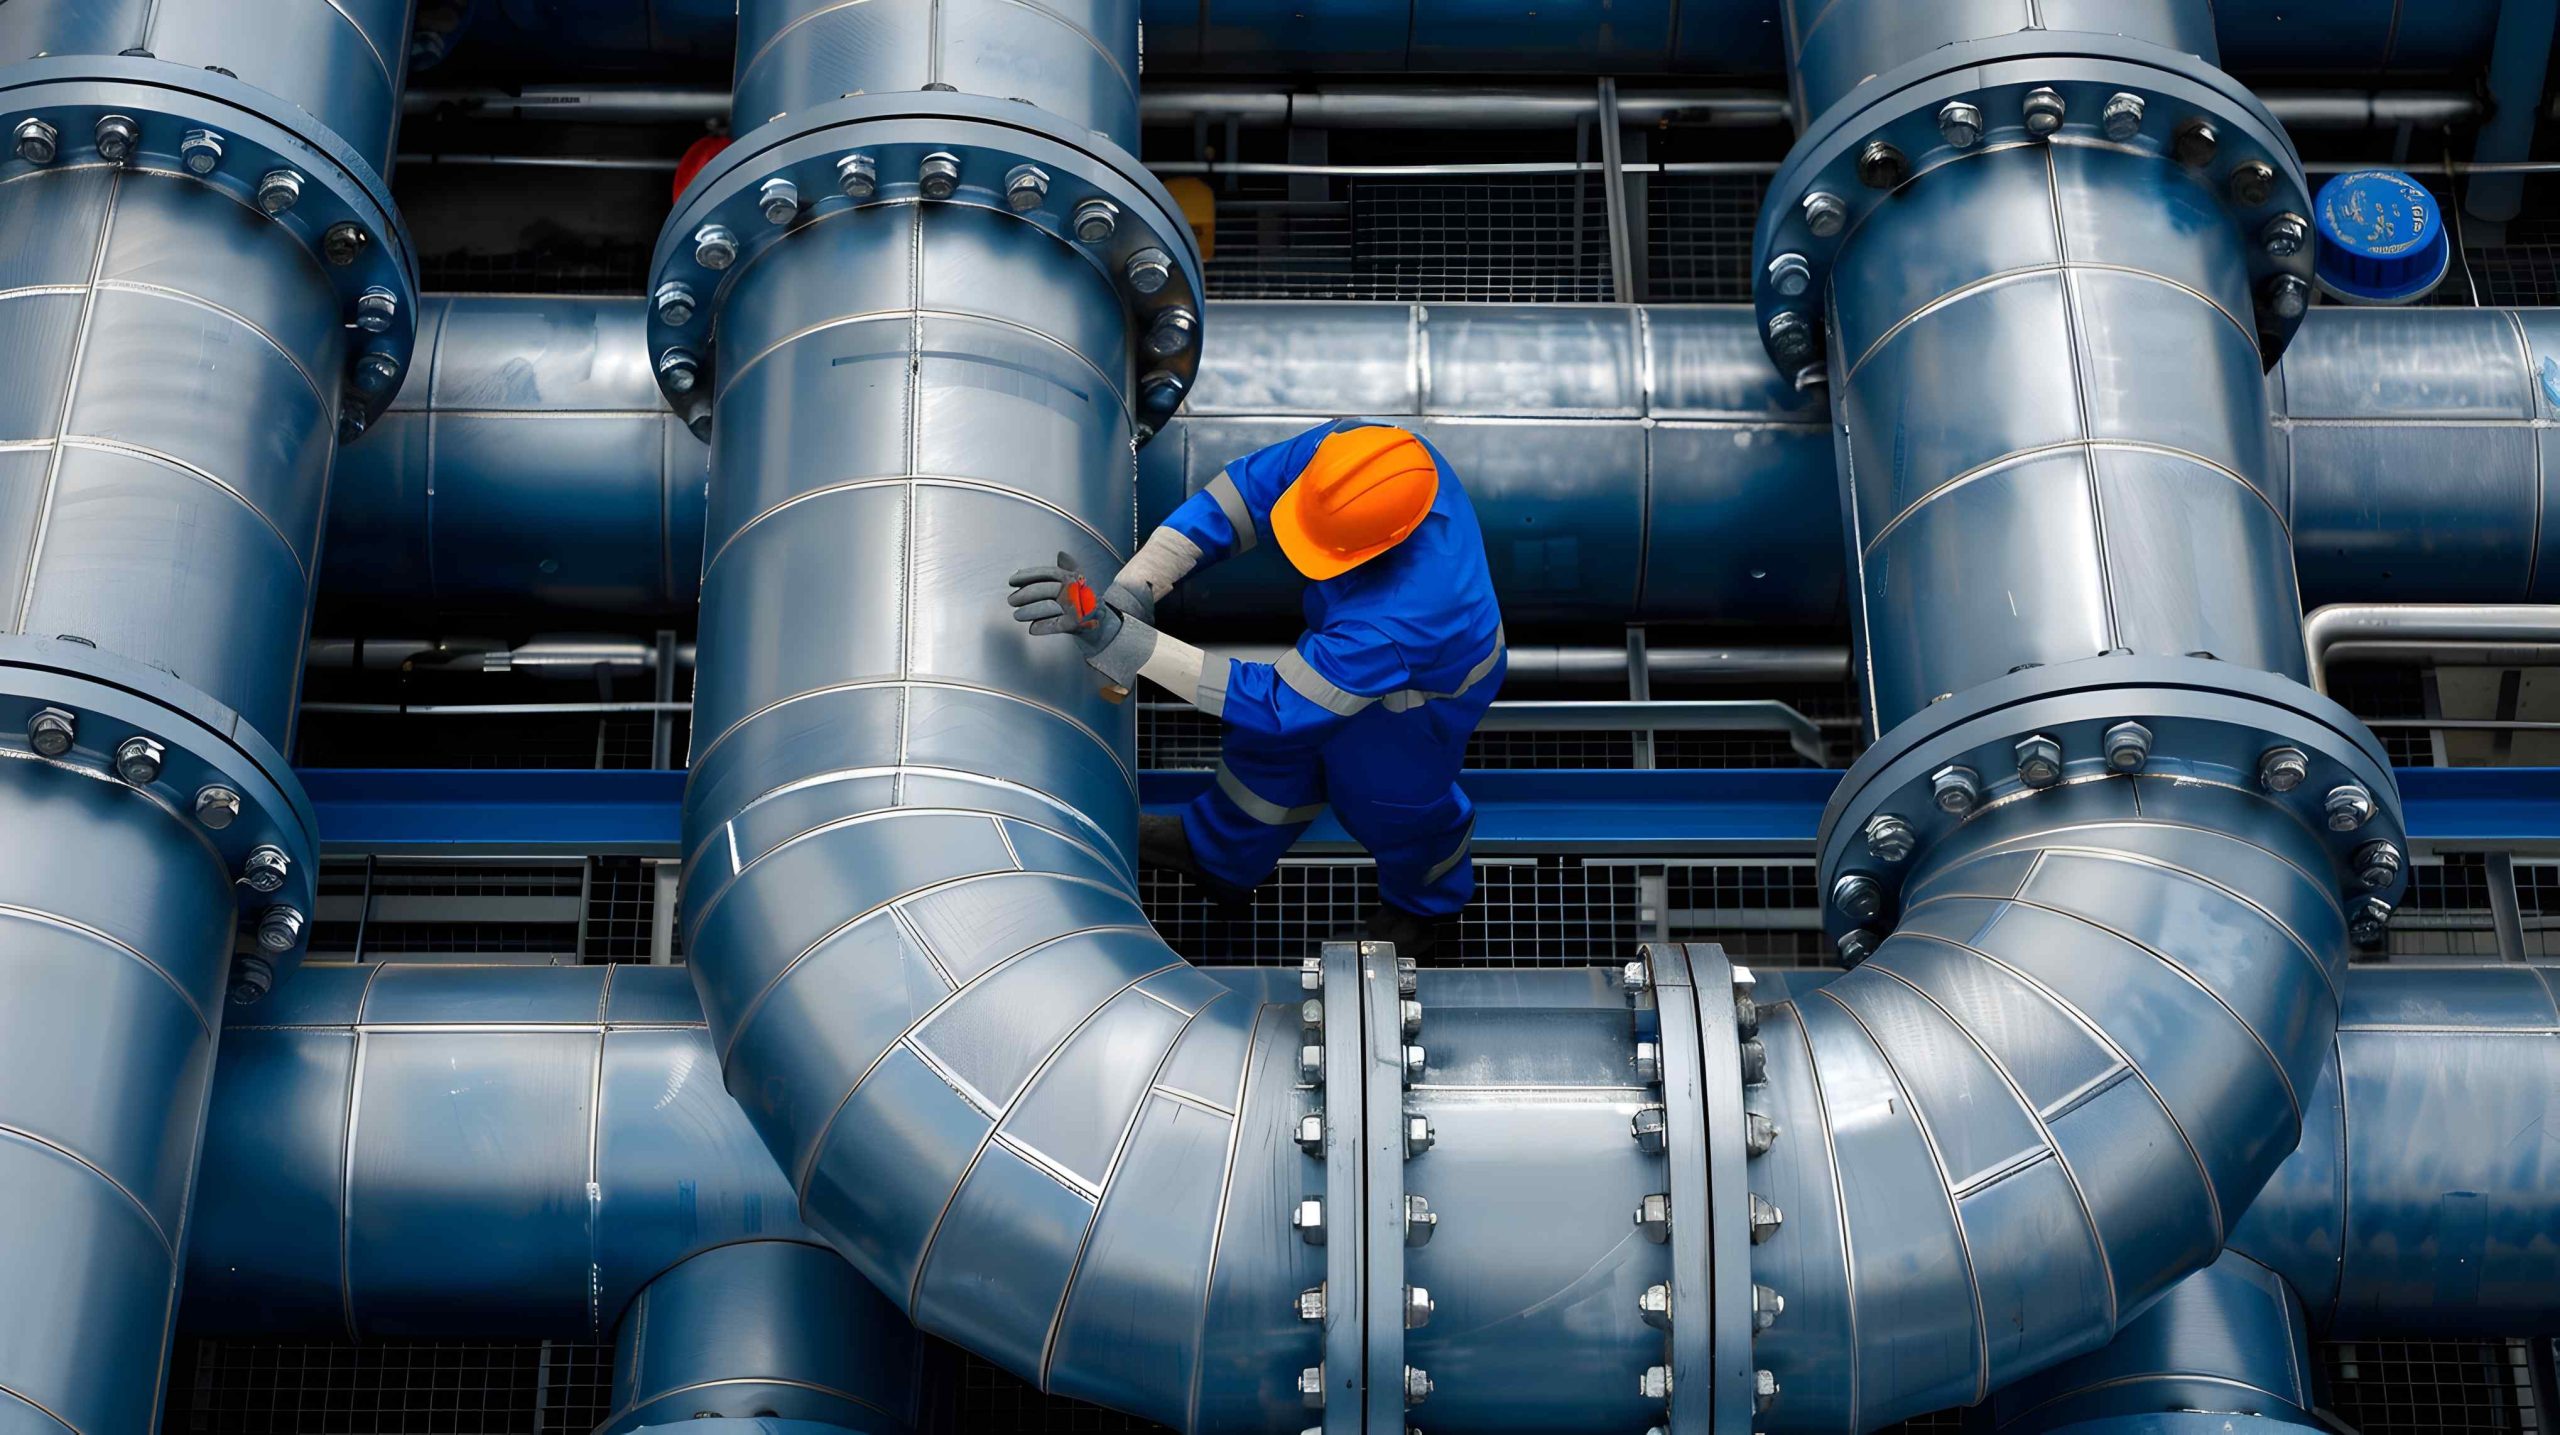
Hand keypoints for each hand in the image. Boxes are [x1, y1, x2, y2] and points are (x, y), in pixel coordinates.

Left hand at [1007, 552, 1124, 655]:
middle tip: (1011, 600)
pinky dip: (1043, 627)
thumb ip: (1068, 568)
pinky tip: (1032, 629)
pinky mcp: (1076, 624)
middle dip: (1024, 595)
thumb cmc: (1085, 601)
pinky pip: (1055, 625)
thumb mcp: (1079, 582)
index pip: (1048, 573)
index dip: (1028, 575)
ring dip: (1029, 611)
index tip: (1012, 580)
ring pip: (1046, 607)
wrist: (1103, 624)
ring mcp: (1076, 607)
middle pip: (1044, 589)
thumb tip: (1061, 553)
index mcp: (1073, 578)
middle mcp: (1075, 590)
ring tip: (1017, 615)